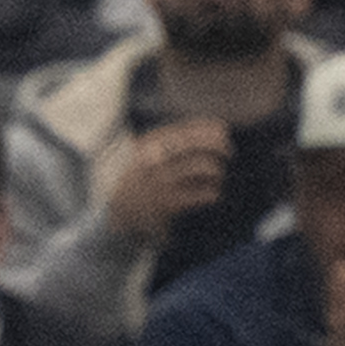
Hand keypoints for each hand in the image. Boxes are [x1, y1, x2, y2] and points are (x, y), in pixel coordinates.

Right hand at [100, 118, 230, 241]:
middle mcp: (153, 160)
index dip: (207, 129)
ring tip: (219, 176)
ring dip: (216, 170)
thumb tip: (211, 131)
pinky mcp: (163, 205)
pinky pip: (196, 195)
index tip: (223, 131)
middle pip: (193, 144)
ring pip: (198, 167)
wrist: (116, 217)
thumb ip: (170, 144)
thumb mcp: (146, 156)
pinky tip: (214, 194)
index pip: (184, 130)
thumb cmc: (140, 183)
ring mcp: (158, 183)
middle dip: (216, 145)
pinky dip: (210, 193)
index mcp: (149, 144)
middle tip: (229, 152)